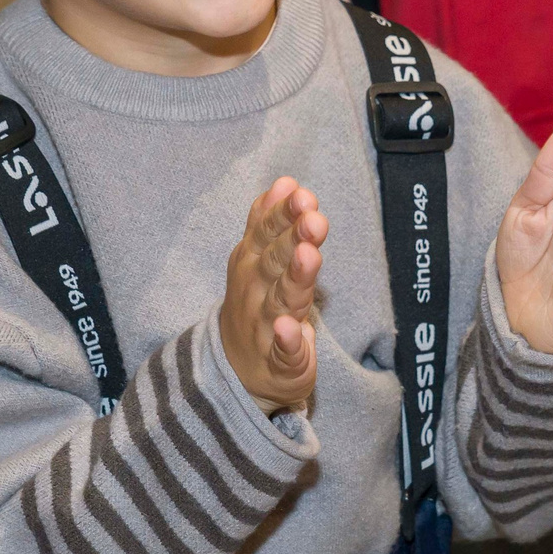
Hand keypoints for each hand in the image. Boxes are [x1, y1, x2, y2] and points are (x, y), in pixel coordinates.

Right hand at [218, 177, 328, 413]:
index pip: (267, 232)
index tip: (302, 194)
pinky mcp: (280, 361)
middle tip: (313, 218)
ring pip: (282, 300)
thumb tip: (285, 182)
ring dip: (295, 278)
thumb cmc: (257, 303)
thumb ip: (270, 221)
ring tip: (309, 257)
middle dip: (294, 239)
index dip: (283, 214)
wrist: (239, 371)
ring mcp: (265, 326)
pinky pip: (284, 351)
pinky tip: (292, 329)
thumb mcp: (257, 259)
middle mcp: (255, 291)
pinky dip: (287, 341)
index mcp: (252, 263)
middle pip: (275, 261)